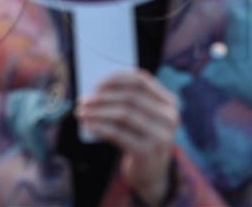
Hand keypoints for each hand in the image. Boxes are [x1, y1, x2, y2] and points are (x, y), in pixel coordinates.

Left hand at [76, 71, 178, 205]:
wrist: (151, 173)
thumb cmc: (139, 136)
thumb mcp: (140, 116)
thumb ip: (126, 100)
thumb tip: (95, 89)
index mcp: (168, 103)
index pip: (141, 80)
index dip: (116, 79)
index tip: (96, 85)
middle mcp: (169, 117)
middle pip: (130, 97)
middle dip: (102, 97)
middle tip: (83, 100)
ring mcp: (160, 136)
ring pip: (123, 114)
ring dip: (98, 112)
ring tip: (82, 112)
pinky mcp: (147, 152)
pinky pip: (118, 133)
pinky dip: (100, 127)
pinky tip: (88, 126)